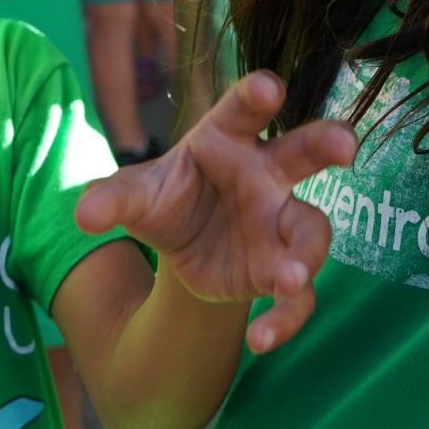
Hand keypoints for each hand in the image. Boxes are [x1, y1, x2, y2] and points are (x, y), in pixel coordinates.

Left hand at [76, 71, 355, 352]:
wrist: (182, 247)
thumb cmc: (168, 199)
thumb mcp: (136, 195)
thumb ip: (113, 198)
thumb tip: (83, 215)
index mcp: (228, 139)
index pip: (243, 111)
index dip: (257, 96)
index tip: (267, 88)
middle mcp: (266, 174)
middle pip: (305, 151)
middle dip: (328, 142)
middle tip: (345, 144)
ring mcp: (280, 222)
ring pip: (312, 230)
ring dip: (306, 252)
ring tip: (291, 277)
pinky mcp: (280, 269)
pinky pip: (297, 295)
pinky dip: (285, 318)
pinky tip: (261, 340)